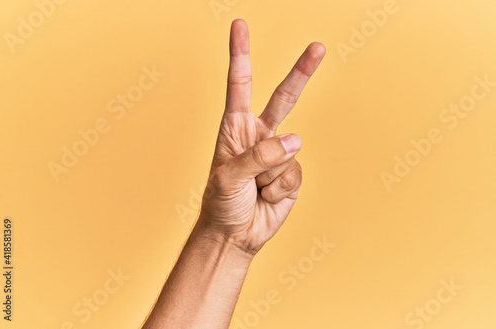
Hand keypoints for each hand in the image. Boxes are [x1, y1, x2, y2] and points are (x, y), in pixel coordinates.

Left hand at [197, 19, 324, 254]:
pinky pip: (294, 173)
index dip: (240, 54)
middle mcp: (259, 135)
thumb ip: (259, 155)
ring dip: (269, 175)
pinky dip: (279, 189)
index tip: (240, 26)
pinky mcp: (292, 175)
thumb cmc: (221, 202)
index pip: (239, 85)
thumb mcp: (227, 176)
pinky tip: (266, 197)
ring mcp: (278, 155)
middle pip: (284, 98)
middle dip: (300, 73)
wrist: (234, 234)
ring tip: (253, 189)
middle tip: (317, 48)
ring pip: (288, 151)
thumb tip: (295, 139)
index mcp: (235, 127)